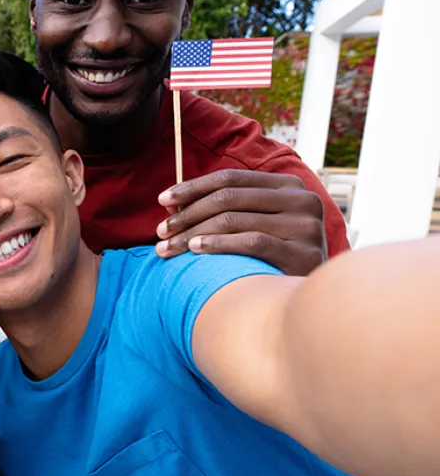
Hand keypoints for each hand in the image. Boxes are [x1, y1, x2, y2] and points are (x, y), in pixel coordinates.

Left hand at [155, 169, 326, 275]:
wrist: (315, 296)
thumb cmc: (275, 257)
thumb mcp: (259, 223)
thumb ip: (228, 208)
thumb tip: (173, 204)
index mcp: (289, 185)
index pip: (231, 178)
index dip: (193, 187)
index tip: (162, 200)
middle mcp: (302, 200)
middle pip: (229, 198)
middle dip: (188, 214)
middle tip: (160, 230)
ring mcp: (306, 226)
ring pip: (234, 220)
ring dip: (192, 233)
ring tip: (166, 246)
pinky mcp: (305, 253)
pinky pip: (251, 242)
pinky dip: (217, 245)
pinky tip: (192, 250)